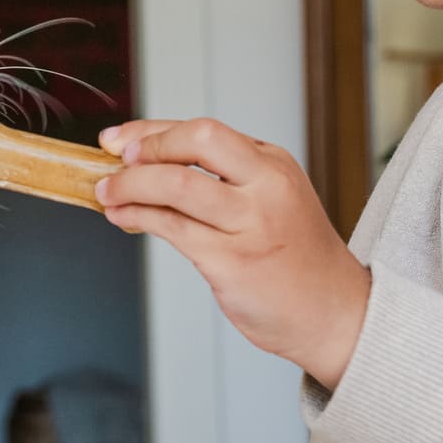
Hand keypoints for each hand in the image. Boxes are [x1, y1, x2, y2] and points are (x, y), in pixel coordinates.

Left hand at [97, 118, 369, 387]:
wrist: (335, 313)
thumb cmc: (295, 256)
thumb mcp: (272, 197)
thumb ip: (221, 177)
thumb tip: (148, 159)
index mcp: (273, 164)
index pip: (204, 130)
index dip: (152, 130)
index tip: (117, 138)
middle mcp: (266, 187)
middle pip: (197, 140)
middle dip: (146, 147)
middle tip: (116, 161)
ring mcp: (251, 224)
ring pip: (177, 186)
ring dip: (130, 185)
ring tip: (108, 193)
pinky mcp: (233, 262)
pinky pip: (173, 229)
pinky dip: (138, 217)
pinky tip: (124, 217)